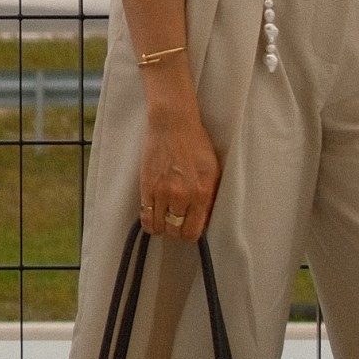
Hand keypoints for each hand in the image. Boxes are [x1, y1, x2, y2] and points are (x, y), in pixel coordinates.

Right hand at [138, 107, 220, 239]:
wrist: (173, 125)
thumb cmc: (196, 145)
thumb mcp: (213, 171)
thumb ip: (209, 197)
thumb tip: (203, 219)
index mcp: (202, 192)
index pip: (193, 231)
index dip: (191, 233)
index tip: (189, 227)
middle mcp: (182, 196)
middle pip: (175, 232)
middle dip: (176, 231)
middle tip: (177, 222)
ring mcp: (162, 192)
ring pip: (159, 227)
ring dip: (162, 226)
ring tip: (165, 217)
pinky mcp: (146, 187)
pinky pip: (145, 217)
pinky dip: (149, 221)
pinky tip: (154, 214)